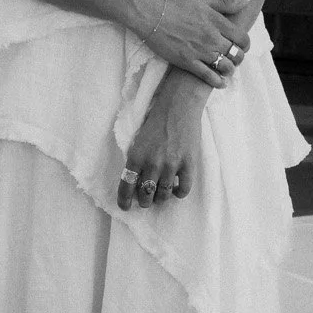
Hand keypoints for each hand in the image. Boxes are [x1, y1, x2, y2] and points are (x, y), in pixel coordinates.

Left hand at [118, 73, 207, 209]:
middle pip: (146, 196)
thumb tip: (136, 182)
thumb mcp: (138, 140)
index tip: (125, 206)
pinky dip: (179, 193)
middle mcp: (152, 164)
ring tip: (161, 194)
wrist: (178, 106)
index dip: (124, 200)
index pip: (126, 186)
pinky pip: (183, 189)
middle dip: (144, 201)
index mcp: (136, 157)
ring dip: (161, 198)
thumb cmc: (156, 121)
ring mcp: (171, 165)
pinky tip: (177, 188)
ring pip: (164, 195)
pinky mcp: (188, 164)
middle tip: (146, 198)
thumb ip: (137, 160)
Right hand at [135, 0, 251, 87]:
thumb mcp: (203, 2)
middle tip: (233, 58)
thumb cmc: (176, 6)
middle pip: (237, 54)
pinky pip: (208, 76)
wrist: (152, 15)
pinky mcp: (188, 62)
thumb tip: (247, 1)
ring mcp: (200, 51)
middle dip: (238, 58)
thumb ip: (226, 3)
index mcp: (217, 22)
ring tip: (226, 69)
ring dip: (229, 70)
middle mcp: (212, 37)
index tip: (241, 47)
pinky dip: (217, 82)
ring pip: (226, 67)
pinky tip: (220, 83)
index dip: (245, 45)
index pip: (242, 38)